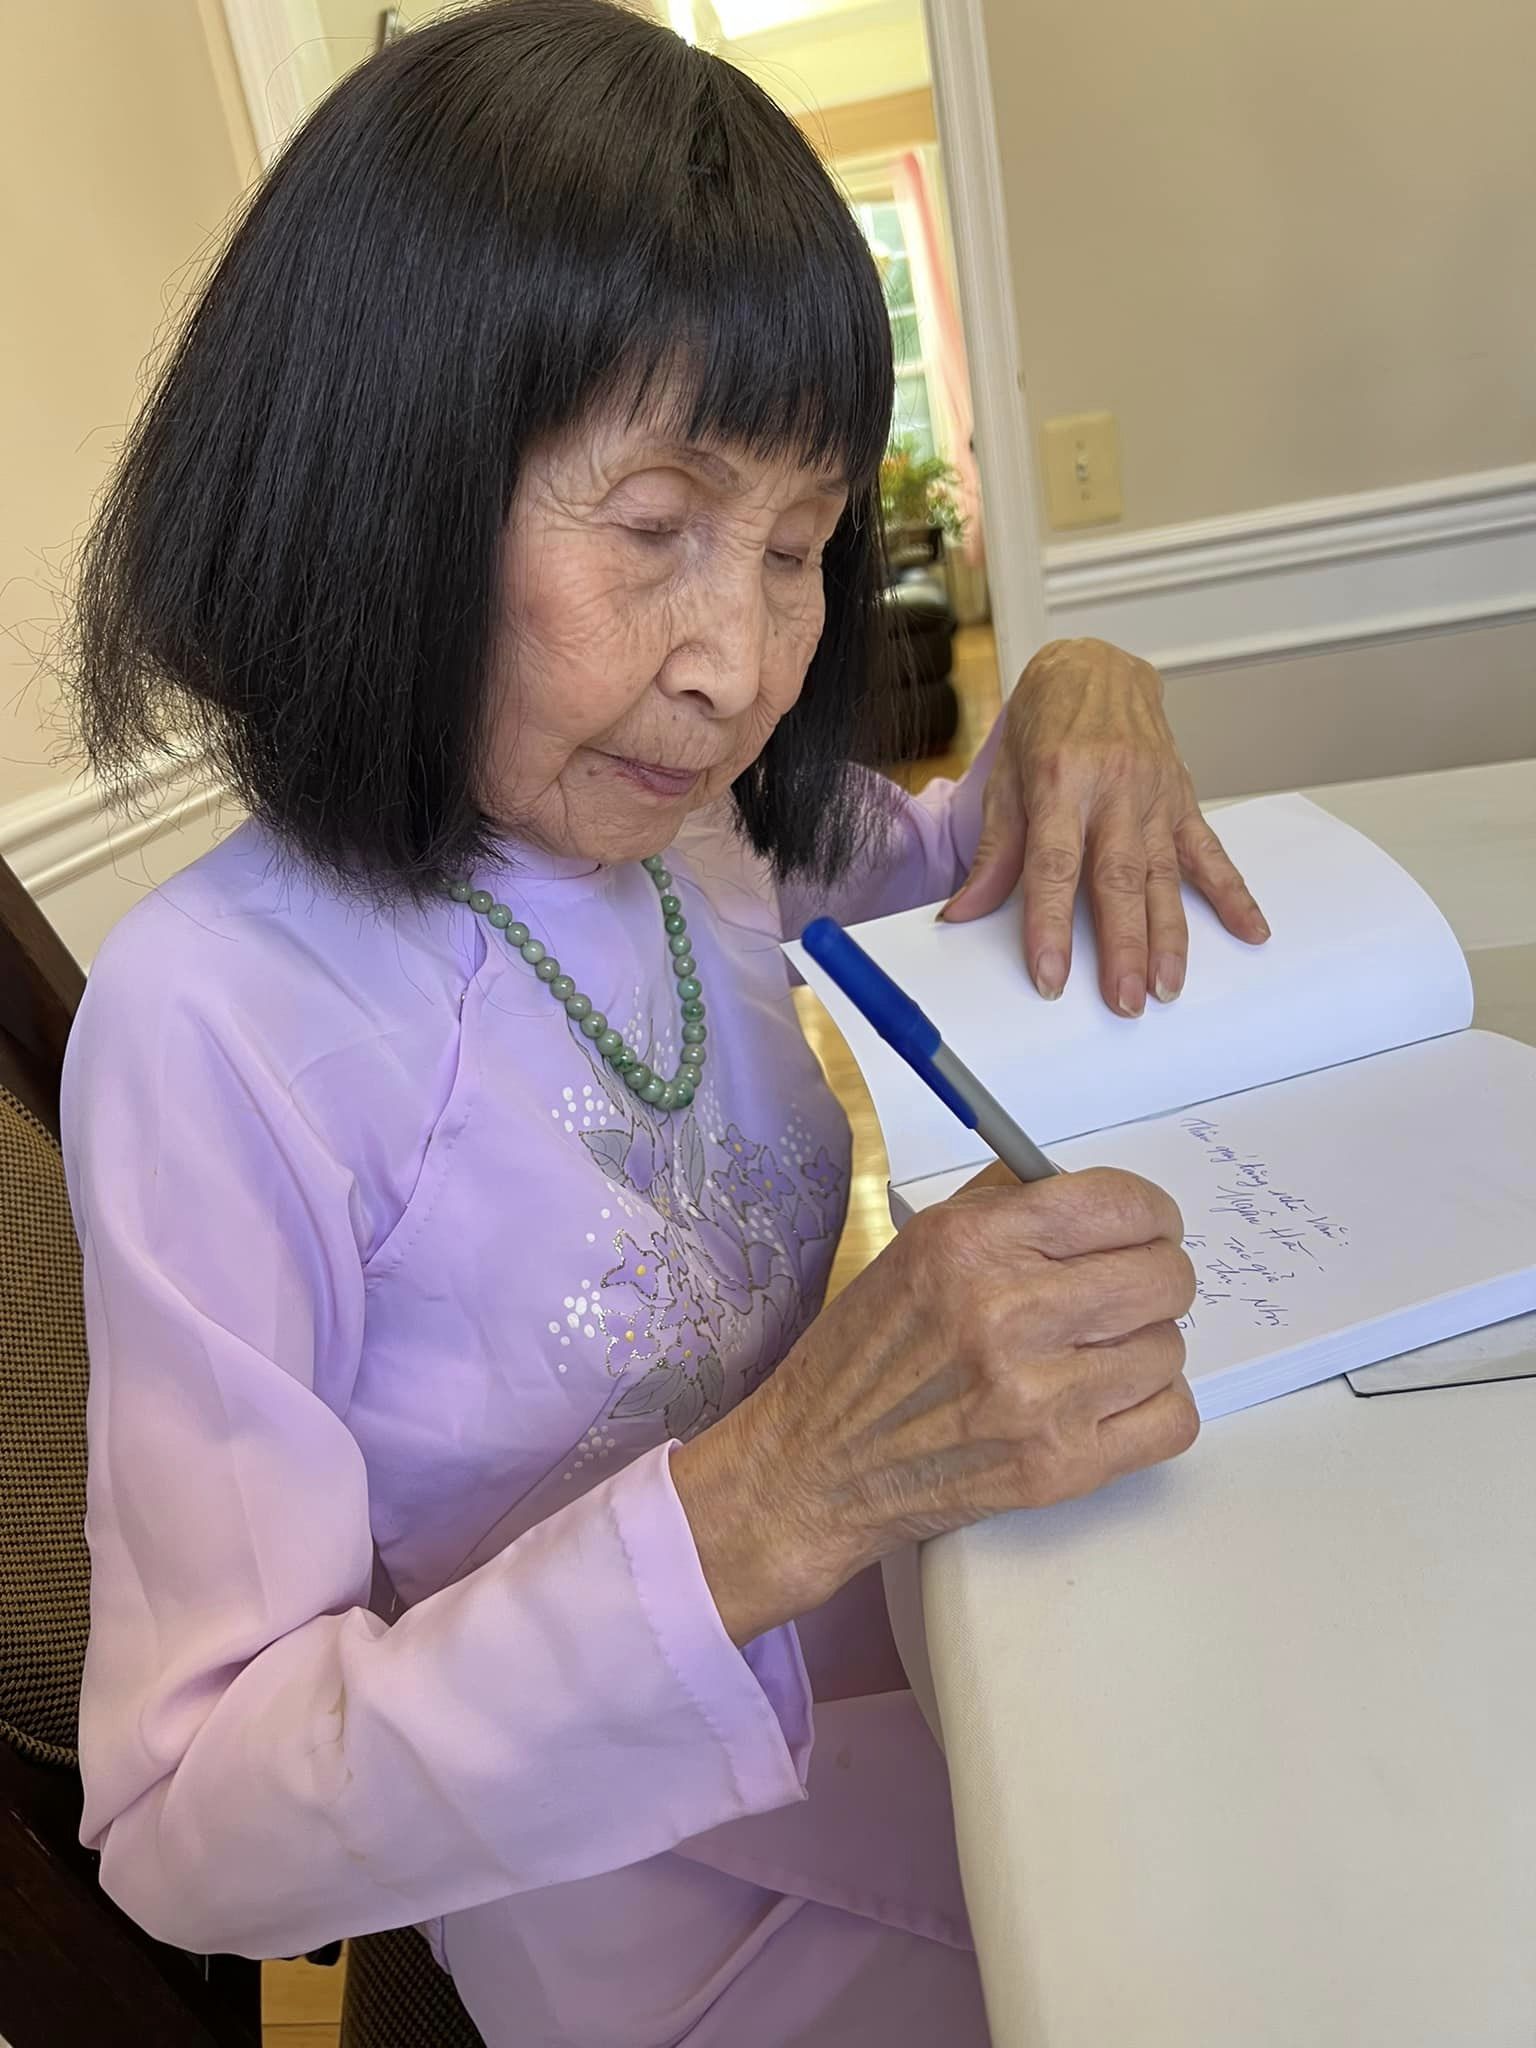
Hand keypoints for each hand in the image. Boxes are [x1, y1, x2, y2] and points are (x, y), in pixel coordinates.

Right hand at [671, 1166, 1198, 1644]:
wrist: (818, 1467)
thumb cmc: (867, 1354)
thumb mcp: (918, 1245)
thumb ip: (1011, 1208)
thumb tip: (1099, 1196)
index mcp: (971, 1245)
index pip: (1122, 1204)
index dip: (1148, 1215)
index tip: (1142, 1229)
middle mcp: (1008, 1314)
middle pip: (1166, 1277)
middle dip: (1154, 1278)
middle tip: (1121, 1292)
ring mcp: (1040, 1398)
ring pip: (1170, 1348)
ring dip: (1140, 1348)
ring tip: (1088, 1356)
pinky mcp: (1061, 1468)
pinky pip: (1173, 1420)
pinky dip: (1150, 1409)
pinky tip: (1103, 1401)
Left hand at [943, 638, 1269, 1015]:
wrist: (1094, 664)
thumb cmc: (1046, 721)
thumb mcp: (1006, 779)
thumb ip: (996, 852)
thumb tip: (966, 913)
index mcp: (1060, 781)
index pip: (1055, 867)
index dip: (1052, 927)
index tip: (1050, 976)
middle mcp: (1113, 788)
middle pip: (1119, 879)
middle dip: (1123, 947)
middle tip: (1124, 1001)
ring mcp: (1155, 794)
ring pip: (1164, 876)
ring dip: (1170, 937)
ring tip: (1168, 986)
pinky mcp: (1183, 798)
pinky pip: (1210, 851)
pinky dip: (1233, 893)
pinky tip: (1251, 930)